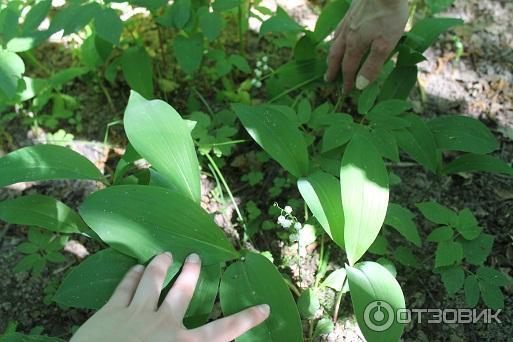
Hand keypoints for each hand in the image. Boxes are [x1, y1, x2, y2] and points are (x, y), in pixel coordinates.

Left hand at [71, 252, 269, 341]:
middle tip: (195, 257)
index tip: (263, 308)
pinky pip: (125, 287)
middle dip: (192, 272)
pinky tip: (136, 268)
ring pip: (153, 280)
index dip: (245, 320)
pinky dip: (132, 275)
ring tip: (166, 254)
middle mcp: (164, 324)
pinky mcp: (111, 312)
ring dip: (161, 264)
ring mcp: (137, 315)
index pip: (223, 331)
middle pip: (183, 291)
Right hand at [325, 0, 408, 92]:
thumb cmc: (388, 16)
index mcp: (354, 45)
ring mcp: (347, 22)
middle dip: (332, 70)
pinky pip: (338, 30)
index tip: (345, 92)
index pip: (348, 68)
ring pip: (335, 43)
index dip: (347, 81)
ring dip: (331, 55)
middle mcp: (346, 35)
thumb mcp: (385, 45)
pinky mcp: (351, 12)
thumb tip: (359, 85)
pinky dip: (335, 39)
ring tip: (330, 62)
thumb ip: (372, 65)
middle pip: (336, 56)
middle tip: (328, 80)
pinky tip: (339, 37)